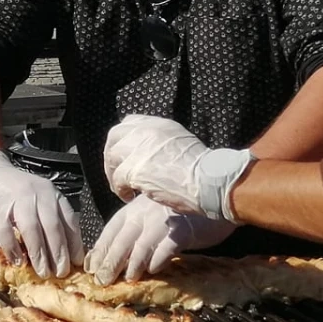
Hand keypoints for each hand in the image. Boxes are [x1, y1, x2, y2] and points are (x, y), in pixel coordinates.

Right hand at [0, 146, 82, 275]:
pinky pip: (6, 231)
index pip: (69, 221)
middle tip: (61, 273)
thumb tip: (62, 252)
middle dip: (59, 254)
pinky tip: (18, 262)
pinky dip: (13, 248)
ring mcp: (16, 199)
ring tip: (43, 272)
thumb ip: (48, 219)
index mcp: (51, 194)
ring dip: (39, 254)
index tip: (76, 263)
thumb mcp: (36, 199)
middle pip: (53, 227)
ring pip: (32, 229)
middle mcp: (37, 194)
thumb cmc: (11, 190)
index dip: (74, 244)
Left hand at [88, 195, 235, 283]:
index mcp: (136, 208)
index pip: (111, 229)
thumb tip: (121, 256)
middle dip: (110, 262)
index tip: (91, 267)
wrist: (217, 195)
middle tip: (103, 281)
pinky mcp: (182, 230)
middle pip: (121, 240)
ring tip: (128, 279)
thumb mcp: (155, 214)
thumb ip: (139, 230)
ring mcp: (163, 220)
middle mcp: (145, 212)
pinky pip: (165, 248)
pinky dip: (157, 261)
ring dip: (132, 265)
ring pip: (140, 246)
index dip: (100, 249)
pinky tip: (153, 270)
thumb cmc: (186, 209)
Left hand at [102, 115, 254, 220]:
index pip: (130, 123)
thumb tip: (147, 157)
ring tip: (124, 190)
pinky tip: (129, 198)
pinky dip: (119, 190)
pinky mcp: (135, 169)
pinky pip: (117, 179)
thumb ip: (163, 145)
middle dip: (111, 156)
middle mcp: (147, 131)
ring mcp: (140, 149)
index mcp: (160, 125)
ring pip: (112, 157)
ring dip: (114, 175)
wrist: (210, 182)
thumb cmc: (203, 172)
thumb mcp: (182, 145)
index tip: (125, 157)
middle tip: (116, 174)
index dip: (123, 140)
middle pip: (115, 136)